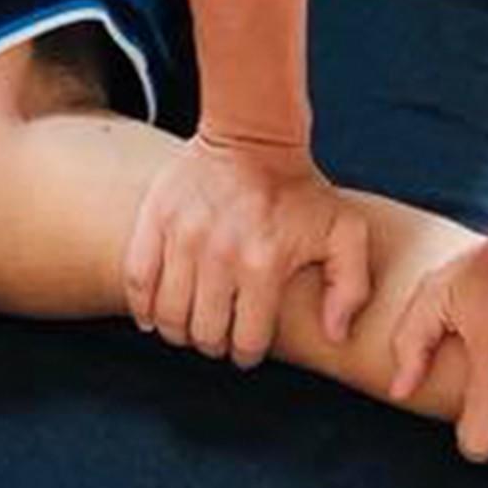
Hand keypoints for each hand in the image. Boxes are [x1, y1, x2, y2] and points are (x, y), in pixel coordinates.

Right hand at [124, 132, 371, 366]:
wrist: (254, 134)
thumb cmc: (301, 190)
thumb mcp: (345, 232)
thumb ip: (351, 287)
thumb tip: (335, 334)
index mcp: (264, 264)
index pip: (246, 340)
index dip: (247, 354)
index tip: (246, 348)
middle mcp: (220, 256)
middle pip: (204, 333)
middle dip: (213, 344)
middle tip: (218, 336)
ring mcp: (183, 238)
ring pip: (169, 314)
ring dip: (179, 330)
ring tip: (191, 325)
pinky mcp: (156, 221)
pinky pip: (137, 279)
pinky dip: (142, 306)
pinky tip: (154, 314)